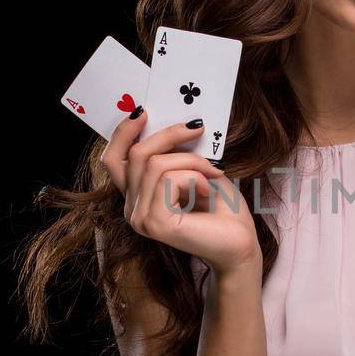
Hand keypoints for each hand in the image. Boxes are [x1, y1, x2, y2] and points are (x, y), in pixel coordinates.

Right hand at [101, 108, 258, 274]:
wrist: (241, 243)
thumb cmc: (223, 209)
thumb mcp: (195, 170)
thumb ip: (174, 153)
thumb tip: (168, 122)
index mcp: (137, 196)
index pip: (113, 160)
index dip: (124, 132)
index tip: (145, 112)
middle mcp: (132, 209)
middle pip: (135, 154)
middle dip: (170, 135)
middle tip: (198, 129)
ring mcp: (140, 219)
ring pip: (155, 164)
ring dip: (191, 161)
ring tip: (212, 174)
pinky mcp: (155, 223)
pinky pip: (169, 180)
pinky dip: (195, 177)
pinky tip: (208, 192)